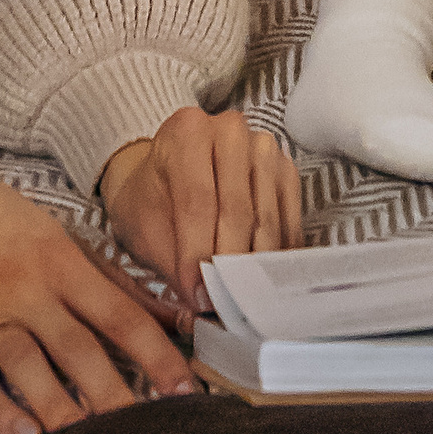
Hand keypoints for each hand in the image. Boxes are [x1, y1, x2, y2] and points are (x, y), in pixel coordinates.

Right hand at [0, 155, 191, 433]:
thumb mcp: (59, 235)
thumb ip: (115, 281)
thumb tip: (174, 315)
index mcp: (61, 261)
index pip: (118, 313)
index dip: (155, 353)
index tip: (186, 389)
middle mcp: (26, 289)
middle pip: (78, 349)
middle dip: (116, 395)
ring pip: (28, 368)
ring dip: (59, 410)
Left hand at [100, 105, 303, 300]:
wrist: (166, 172)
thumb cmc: (152, 197)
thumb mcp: (144, 225)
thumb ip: (172, 259)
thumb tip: (203, 297)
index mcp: (186, 132)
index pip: (197, 201)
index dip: (198, 253)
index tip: (197, 294)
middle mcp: (230, 131)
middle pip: (237, 208)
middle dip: (229, 262)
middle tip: (223, 302)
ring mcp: (263, 147)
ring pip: (267, 215)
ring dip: (255, 263)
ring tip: (242, 297)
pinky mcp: (285, 168)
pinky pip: (288, 217)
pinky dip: (277, 252)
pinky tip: (265, 278)